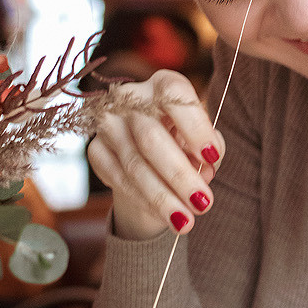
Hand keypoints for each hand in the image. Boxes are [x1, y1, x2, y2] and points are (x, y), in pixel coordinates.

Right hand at [87, 70, 224, 240]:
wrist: (153, 158)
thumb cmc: (186, 143)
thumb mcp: (204, 142)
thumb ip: (210, 148)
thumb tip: (205, 168)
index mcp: (164, 85)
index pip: (175, 95)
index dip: (194, 126)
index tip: (212, 158)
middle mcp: (131, 97)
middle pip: (150, 136)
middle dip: (179, 175)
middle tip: (203, 203)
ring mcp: (108, 123)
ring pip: (133, 163)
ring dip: (162, 197)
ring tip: (186, 222)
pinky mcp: (95, 150)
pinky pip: (118, 179)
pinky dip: (144, 201)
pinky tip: (163, 216)